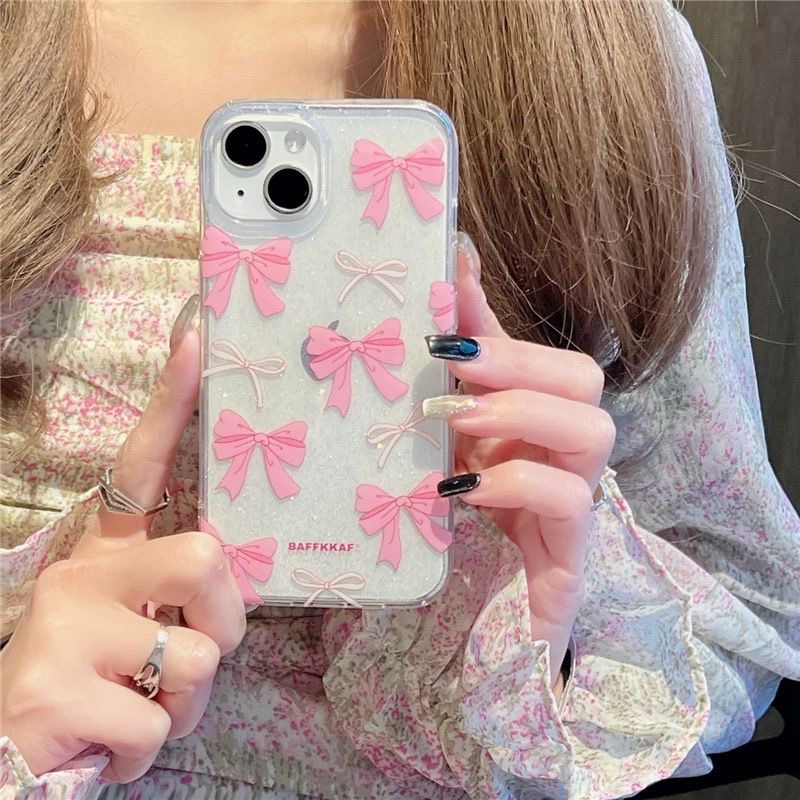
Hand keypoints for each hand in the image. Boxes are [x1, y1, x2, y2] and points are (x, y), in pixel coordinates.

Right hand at [0, 304, 246, 781]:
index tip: (195, 342)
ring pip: (194, 657)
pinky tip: (110, 744)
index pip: (138, 463)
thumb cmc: (91, 683)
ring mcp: (63, 629)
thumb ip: (175, 595)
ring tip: (143, 709)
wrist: (7, 755)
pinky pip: (157, 724)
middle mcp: (80, 576)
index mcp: (103, 554)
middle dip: (226, 619)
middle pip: (205, 557)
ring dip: (187, 702)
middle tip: (199, 652)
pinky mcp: (54, 691)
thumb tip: (229, 576)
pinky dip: (151, 748)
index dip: (169, 403)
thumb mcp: (132, 627)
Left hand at [426, 235, 615, 688]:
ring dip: (520, 412)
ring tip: (458, 421)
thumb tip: (416, 320)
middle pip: (582, 377)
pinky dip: (514, 482)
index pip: (526, 348)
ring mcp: (576, 494)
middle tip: (451, 368)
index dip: (490, 310)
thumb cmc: (469, 529)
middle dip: (516, 363)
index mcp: (530, 419)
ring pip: (593, 426)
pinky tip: (462, 488)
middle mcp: (562, 447)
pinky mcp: (574, 546)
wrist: (491, 622)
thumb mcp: (445, 452)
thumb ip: (440, 395)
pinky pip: (570, 499)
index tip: (450, 266)